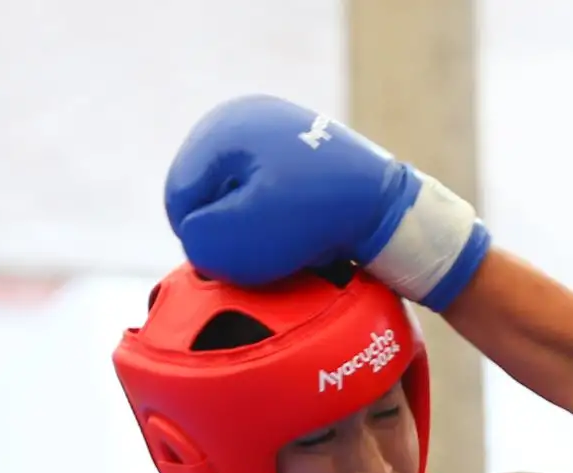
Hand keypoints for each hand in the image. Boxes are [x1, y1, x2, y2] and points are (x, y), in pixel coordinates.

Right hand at [165, 94, 488, 308]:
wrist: (392, 206)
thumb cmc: (317, 218)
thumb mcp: (247, 238)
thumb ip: (201, 241)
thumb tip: (196, 238)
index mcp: (222, 128)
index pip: (179, 199)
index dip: (205, 238)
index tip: (246, 253)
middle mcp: (242, 118)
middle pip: (205, 195)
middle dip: (228, 228)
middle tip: (269, 248)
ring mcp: (270, 131)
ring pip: (234, 198)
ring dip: (252, 227)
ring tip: (287, 240)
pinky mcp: (295, 152)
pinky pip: (264, 194)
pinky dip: (275, 217)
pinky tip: (299, 228)